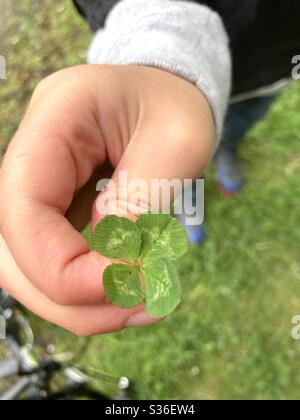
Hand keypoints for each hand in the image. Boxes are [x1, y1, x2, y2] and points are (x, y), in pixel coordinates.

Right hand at [0, 65, 213, 334]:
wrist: (167, 95)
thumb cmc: (177, 106)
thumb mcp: (179, 141)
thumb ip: (141, 200)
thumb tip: (112, 266)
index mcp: (56, 118)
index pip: (23, 210)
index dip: (63, 267)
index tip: (129, 283)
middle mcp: (33, 153)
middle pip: (14, 250)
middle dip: (73, 295)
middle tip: (140, 305)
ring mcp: (39, 184)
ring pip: (28, 267)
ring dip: (80, 301)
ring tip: (142, 304)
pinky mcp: (55, 206)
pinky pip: (54, 259)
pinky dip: (88, 289)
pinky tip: (130, 290)